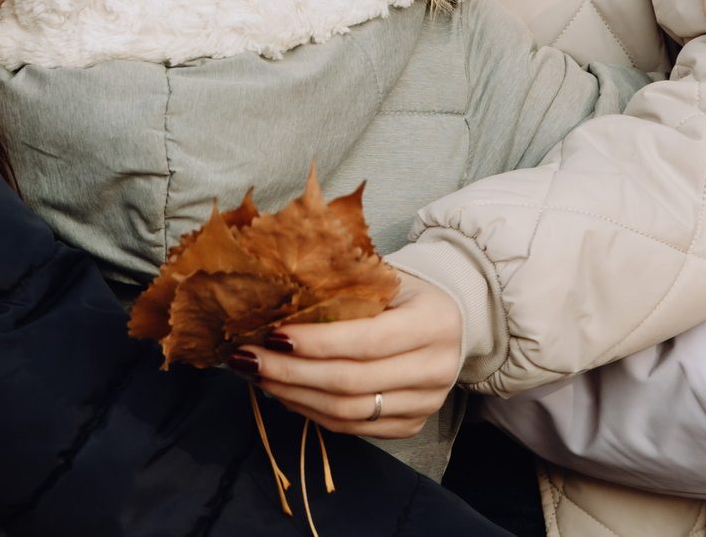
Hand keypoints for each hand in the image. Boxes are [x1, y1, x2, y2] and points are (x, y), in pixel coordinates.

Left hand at [239, 272, 462, 438]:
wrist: (456, 321)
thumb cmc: (410, 293)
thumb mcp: (388, 278)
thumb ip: (346, 290)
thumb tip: (278, 299)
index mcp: (434, 323)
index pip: (368, 341)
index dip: (317, 343)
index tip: (273, 335)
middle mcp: (436, 369)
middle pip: (351, 382)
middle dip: (292, 372)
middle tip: (249, 359)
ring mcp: (426, 404)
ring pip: (348, 412)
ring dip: (295, 396)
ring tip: (260, 376)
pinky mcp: (411, 425)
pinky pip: (352, 427)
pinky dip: (313, 412)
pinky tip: (286, 392)